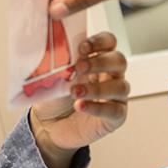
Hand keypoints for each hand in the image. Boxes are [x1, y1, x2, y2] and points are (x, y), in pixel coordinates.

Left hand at [30, 31, 127, 167]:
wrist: (47, 125)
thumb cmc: (54, 97)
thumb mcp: (54, 76)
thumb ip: (61, 63)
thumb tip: (59, 52)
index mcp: (98, 60)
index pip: (109, 42)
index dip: (99, 42)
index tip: (82, 48)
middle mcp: (111, 76)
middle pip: (119, 61)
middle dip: (100, 62)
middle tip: (79, 67)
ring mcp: (116, 97)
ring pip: (120, 87)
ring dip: (97, 88)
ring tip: (75, 92)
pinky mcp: (115, 117)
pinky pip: (114, 111)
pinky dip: (97, 108)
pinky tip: (80, 106)